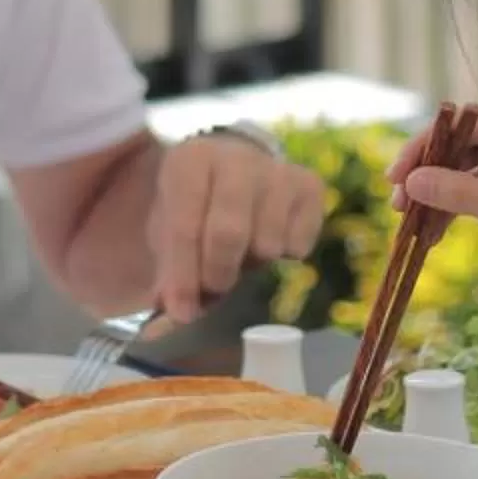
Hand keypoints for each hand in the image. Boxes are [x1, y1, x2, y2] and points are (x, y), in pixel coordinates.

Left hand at [150, 136, 327, 323]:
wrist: (233, 166)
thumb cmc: (195, 205)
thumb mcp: (167, 230)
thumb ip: (167, 274)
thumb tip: (172, 320)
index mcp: (191, 161)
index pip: (184, 226)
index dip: (183, 276)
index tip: (182, 312)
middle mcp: (236, 158)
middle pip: (230, 234)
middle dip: (218, 273)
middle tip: (213, 287)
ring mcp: (278, 170)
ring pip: (268, 244)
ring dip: (252, 263)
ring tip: (241, 252)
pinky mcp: (310, 185)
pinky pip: (300, 243)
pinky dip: (285, 254)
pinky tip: (271, 238)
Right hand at [390, 104, 477, 282]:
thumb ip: (459, 193)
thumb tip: (412, 182)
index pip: (462, 122)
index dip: (425, 146)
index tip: (398, 176)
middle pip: (458, 144)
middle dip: (426, 173)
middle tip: (398, 205)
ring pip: (464, 169)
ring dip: (437, 195)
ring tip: (411, 225)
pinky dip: (456, 207)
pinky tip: (433, 231)